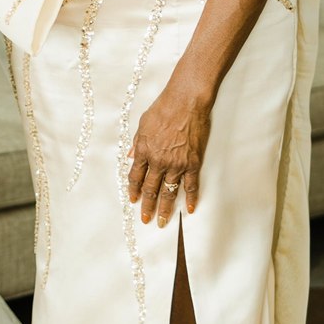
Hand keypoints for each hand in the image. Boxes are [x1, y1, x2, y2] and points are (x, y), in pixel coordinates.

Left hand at [127, 81, 212, 226]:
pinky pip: (191, 186)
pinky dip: (190, 198)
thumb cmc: (163, 109)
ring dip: (165, 209)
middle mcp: (158, 162)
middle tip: (146, 220)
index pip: (135, 178)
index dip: (134, 191)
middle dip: (147, 207)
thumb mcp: (142, 124)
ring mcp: (176, 165)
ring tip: (163, 222)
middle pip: (151, 189)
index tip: (133, 201)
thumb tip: (131, 156)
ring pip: (169, 192)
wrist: (186, 102)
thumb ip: (137, 143)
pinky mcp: (192, 163)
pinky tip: (189, 209)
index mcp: (143, 152)